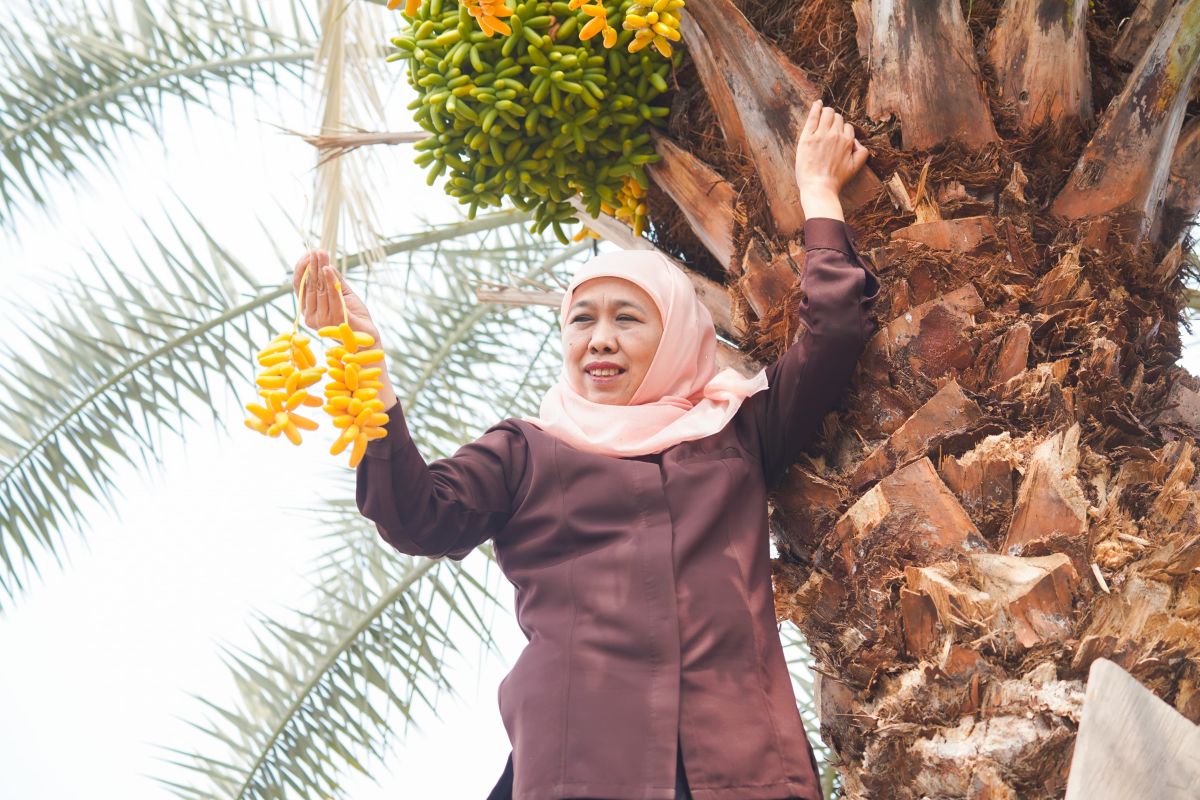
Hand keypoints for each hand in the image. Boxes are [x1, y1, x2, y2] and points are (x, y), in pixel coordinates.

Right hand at [291, 250, 381, 344]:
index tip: (308, 254)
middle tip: (317, 250)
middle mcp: (311, 316)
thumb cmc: (353, 315)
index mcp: (308, 310)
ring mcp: (322, 320)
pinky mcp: (335, 321)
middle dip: (313, 266)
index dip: (302, 269)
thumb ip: (333, 280)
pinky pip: (332, 297)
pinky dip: (330, 281)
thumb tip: (325, 262)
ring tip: (322, 254)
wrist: (366, 336)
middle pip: (310, 285)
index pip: (300, 286)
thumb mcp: (342, 293)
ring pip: (319, 289)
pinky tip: (328, 268)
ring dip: (320, 269)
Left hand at [795, 100, 868, 216]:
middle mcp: (835, 135)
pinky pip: (813, 116)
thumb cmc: (836, 180)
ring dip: (827, 113)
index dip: (842, 131)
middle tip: (829, 128)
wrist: (818, 188)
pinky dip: (816, 107)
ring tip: (823, 115)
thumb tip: (856, 141)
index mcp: (847, 141)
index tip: (837, 137)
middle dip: (835, 121)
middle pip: (838, 118)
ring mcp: (820, 135)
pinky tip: (817, 103)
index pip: (847, 127)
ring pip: (827, 114)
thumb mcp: (856, 167)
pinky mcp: (807, 138)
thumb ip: (862, 152)